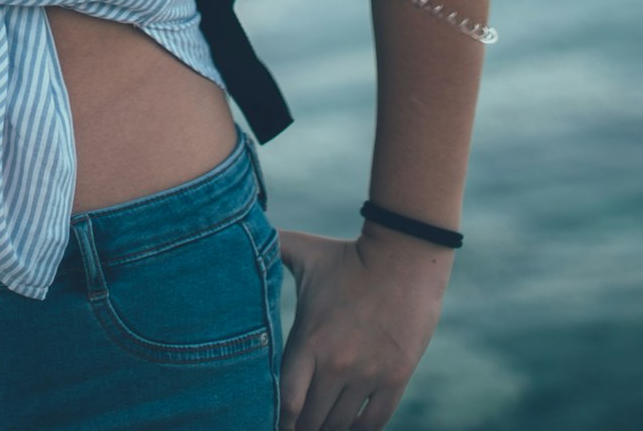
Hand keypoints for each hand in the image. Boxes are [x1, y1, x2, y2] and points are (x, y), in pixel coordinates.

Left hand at [276, 224, 452, 430]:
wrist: (403, 256)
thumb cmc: (348, 254)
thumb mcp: (304, 250)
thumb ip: (272, 247)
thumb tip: (239, 230)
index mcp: (309, 340)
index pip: (287, 400)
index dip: (279, 418)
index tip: (276, 422)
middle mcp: (336, 364)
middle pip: (312, 420)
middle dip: (302, 428)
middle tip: (298, 426)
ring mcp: (367, 374)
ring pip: (341, 424)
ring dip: (329, 429)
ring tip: (321, 427)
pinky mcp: (395, 378)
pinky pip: (374, 422)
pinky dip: (360, 430)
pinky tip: (350, 428)